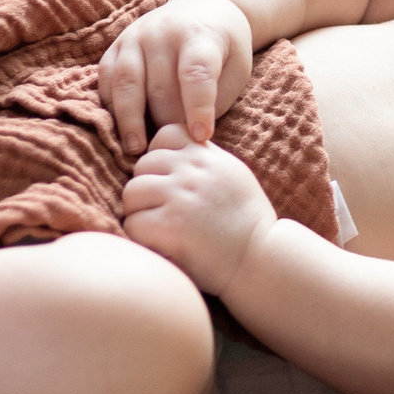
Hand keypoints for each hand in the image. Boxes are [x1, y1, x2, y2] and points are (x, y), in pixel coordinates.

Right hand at [100, 0, 255, 154]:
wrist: (201, 8)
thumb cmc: (222, 50)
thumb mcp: (234, 69)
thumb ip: (215, 99)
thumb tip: (189, 137)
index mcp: (199, 34)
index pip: (196, 73)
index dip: (198, 108)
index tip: (201, 137)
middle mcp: (163, 31)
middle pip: (160, 86)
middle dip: (166, 122)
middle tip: (172, 148)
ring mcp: (135, 36)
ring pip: (127, 83)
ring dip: (130, 120)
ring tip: (137, 148)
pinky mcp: (116, 45)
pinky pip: (107, 80)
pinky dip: (112, 106)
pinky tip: (121, 129)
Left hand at [123, 128, 277, 291]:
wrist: (261, 259)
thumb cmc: (248, 223)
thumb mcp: (234, 176)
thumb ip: (206, 160)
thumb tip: (172, 152)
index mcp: (207, 156)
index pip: (166, 134)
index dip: (161, 157)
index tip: (172, 181)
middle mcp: (192, 170)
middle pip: (142, 166)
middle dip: (148, 189)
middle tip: (164, 212)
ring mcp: (179, 196)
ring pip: (131, 193)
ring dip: (140, 212)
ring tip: (160, 229)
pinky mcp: (168, 225)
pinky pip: (132, 224)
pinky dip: (142, 238)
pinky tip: (162, 245)